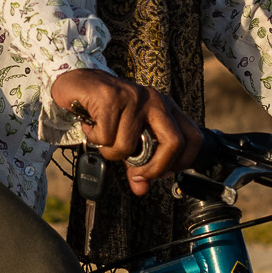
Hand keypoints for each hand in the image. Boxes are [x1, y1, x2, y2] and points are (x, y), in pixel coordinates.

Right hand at [50, 68, 205, 196]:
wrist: (78, 83)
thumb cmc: (106, 111)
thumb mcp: (128, 139)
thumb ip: (137, 163)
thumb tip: (141, 189)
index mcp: (166, 108)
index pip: (193, 137)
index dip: (182, 162)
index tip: (162, 173)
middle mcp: (155, 100)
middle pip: (174, 142)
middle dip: (155, 167)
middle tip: (137, 174)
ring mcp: (135, 97)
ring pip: (128, 145)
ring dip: (110, 152)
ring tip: (103, 139)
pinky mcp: (112, 97)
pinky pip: (106, 136)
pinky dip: (95, 139)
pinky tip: (92, 127)